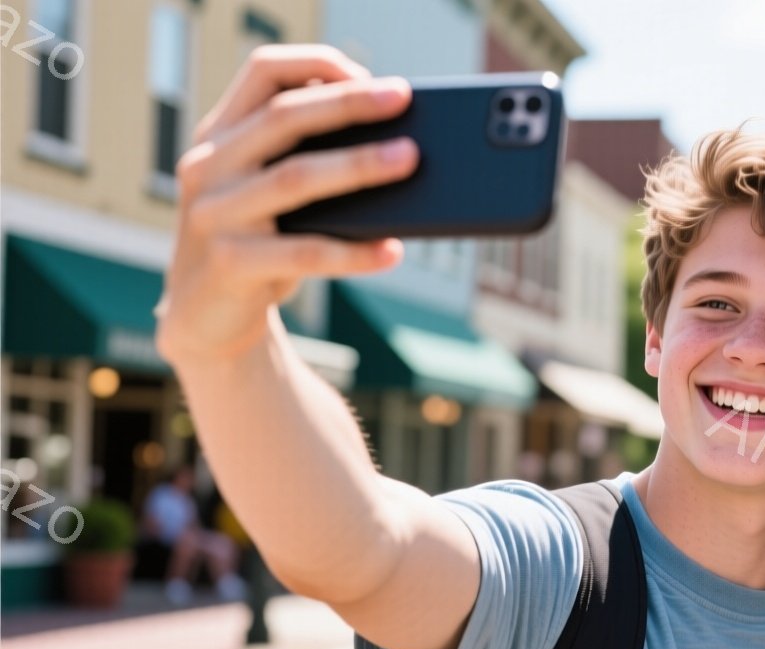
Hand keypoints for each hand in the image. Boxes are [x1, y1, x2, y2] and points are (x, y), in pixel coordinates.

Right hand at [155, 44, 417, 365]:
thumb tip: (397, 144)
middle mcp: (209, 166)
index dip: (316, 64)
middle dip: (348, 103)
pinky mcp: (229, 265)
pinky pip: (304, 253)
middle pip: (283, 117)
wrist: (207, 322)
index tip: (369, 75)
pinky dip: (354, 252)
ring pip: (294, 178)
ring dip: (357, 166)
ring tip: (410, 160)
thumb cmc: (258, 247)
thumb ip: (305, 161)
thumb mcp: (270, 196)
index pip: (262, 73)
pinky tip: (393, 250)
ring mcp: (214, 215)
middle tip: (403, 98)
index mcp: (220, 136)